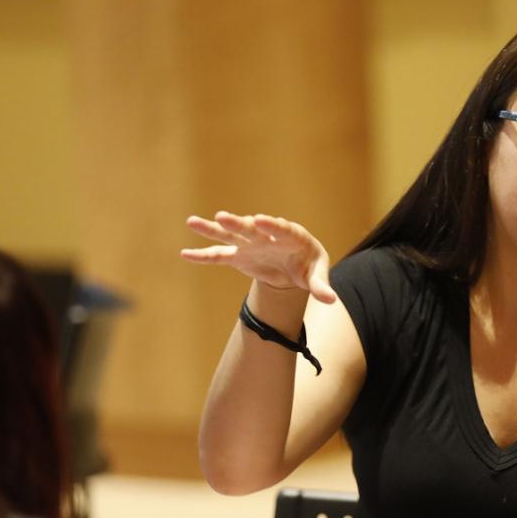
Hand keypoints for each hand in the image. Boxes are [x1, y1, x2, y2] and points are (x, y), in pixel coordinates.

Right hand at [181, 211, 336, 303]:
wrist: (295, 265)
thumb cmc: (309, 266)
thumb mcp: (317, 275)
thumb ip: (321, 286)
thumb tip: (331, 300)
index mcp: (291, 236)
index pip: (281, 228)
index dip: (272, 224)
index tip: (261, 219)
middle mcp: (267, 235)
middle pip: (252, 228)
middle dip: (238, 224)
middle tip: (223, 217)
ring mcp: (251, 244)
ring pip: (230, 235)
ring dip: (213, 230)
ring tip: (192, 222)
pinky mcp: (240, 256)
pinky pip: (219, 256)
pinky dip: (204, 256)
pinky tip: (185, 254)